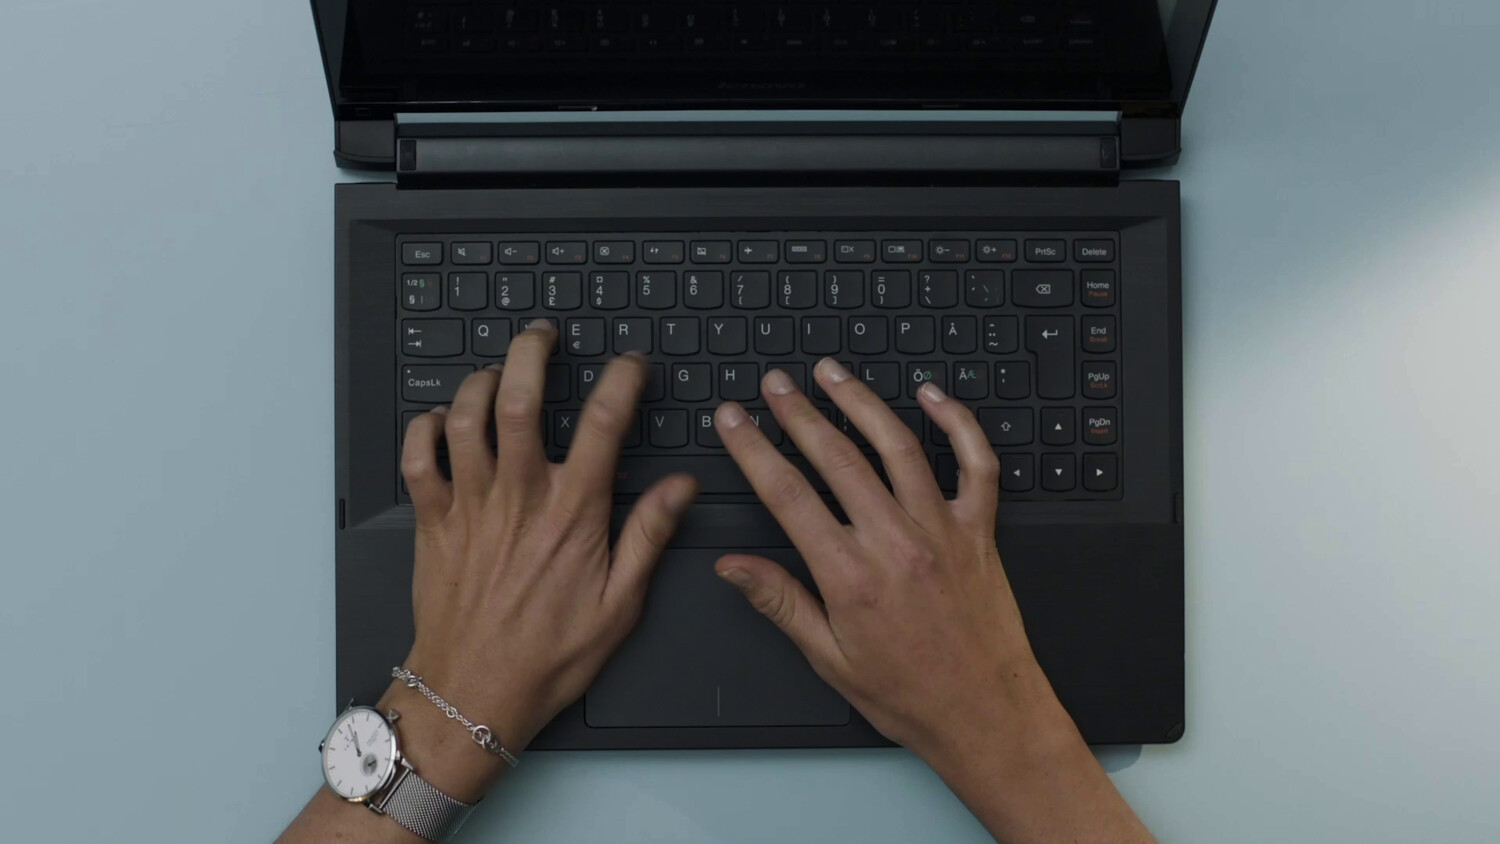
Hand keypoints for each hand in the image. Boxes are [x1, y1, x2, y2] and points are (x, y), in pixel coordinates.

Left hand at [391, 320, 697, 793]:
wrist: (472, 694)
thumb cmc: (547, 656)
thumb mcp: (621, 604)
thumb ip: (649, 535)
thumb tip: (681, 487)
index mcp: (572, 513)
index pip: (605, 423)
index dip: (623, 379)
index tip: (632, 364)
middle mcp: (518, 497)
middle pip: (521, 397)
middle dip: (534, 351)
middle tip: (545, 335)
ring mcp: (470, 504)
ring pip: (467, 415)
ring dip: (482, 380)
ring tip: (499, 371)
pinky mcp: (433, 521)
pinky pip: (417, 456)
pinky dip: (425, 427)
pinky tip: (441, 421)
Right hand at [713, 360, 1154, 843]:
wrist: (987, 715)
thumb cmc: (911, 695)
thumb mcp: (829, 659)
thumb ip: (781, 602)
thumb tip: (733, 567)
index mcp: (851, 576)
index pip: (787, 494)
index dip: (754, 449)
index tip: (734, 420)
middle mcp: (896, 542)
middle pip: (837, 458)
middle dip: (799, 413)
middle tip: (775, 383)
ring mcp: (942, 529)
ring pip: (898, 446)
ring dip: (860, 402)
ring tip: (831, 374)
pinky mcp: (980, 530)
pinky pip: (975, 462)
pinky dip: (957, 422)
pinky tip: (932, 396)